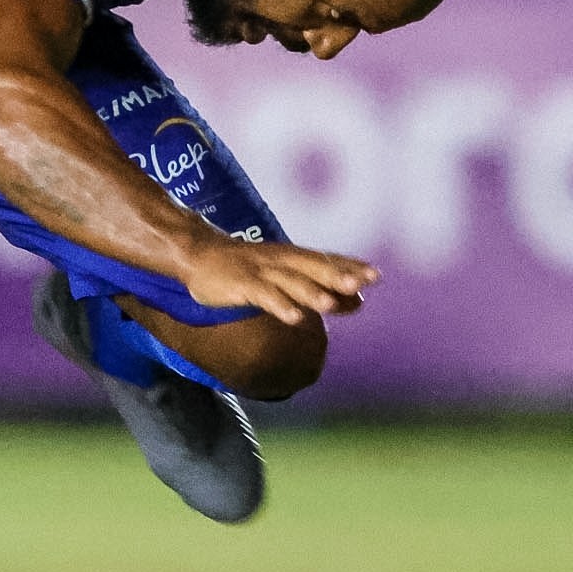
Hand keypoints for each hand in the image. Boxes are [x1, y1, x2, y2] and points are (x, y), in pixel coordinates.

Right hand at [181, 227, 377, 326]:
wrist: (198, 254)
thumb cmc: (245, 269)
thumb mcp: (285, 277)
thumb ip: (320, 289)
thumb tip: (359, 302)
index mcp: (292, 258)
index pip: (326, 260)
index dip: (349, 267)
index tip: (375, 275)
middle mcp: (280, 260)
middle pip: (312, 267)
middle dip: (336, 275)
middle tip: (362, 282)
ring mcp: (260, 271)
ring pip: (289, 281)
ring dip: (310, 292)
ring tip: (331, 304)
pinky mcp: (241, 283)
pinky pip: (262, 294)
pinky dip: (278, 304)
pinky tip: (293, 317)